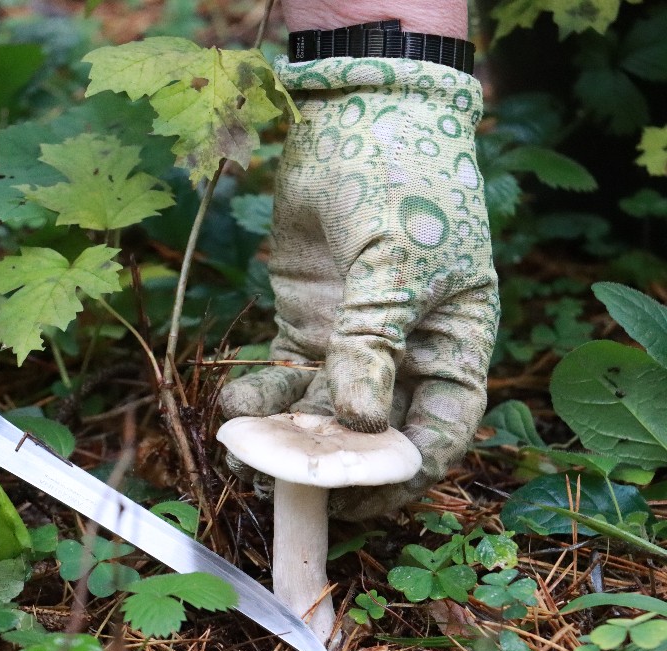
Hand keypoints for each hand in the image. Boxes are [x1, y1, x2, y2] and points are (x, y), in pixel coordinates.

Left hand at [220, 57, 498, 519]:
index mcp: (454, 340)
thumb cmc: (402, 178)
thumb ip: (377, 336)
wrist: (357, 113)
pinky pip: (285, 373)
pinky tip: (234, 408)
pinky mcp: (308, 320)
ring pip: (322, 409)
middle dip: (334, 465)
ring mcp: (353, 338)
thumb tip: (363, 420)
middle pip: (375, 431)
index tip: (360, 498)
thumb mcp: (396, 257)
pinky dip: (262, 395)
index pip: (440, 427)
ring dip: (287, 436)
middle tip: (288, 495)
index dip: (405, 470)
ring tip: (245, 458)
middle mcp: (407, 350)